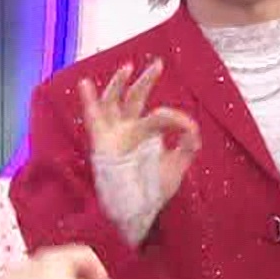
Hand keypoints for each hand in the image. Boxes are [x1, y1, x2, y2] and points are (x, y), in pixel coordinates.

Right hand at [81, 60, 200, 204]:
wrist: (135, 214)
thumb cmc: (152, 193)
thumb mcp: (176, 169)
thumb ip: (186, 149)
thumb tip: (194, 130)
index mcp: (146, 136)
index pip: (161, 116)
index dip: (177, 119)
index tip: (190, 130)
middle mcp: (128, 131)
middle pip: (136, 98)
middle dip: (146, 80)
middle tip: (158, 63)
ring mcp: (114, 135)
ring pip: (113, 102)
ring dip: (118, 84)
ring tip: (127, 67)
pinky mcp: (101, 142)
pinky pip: (93, 118)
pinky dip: (88, 101)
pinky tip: (85, 83)